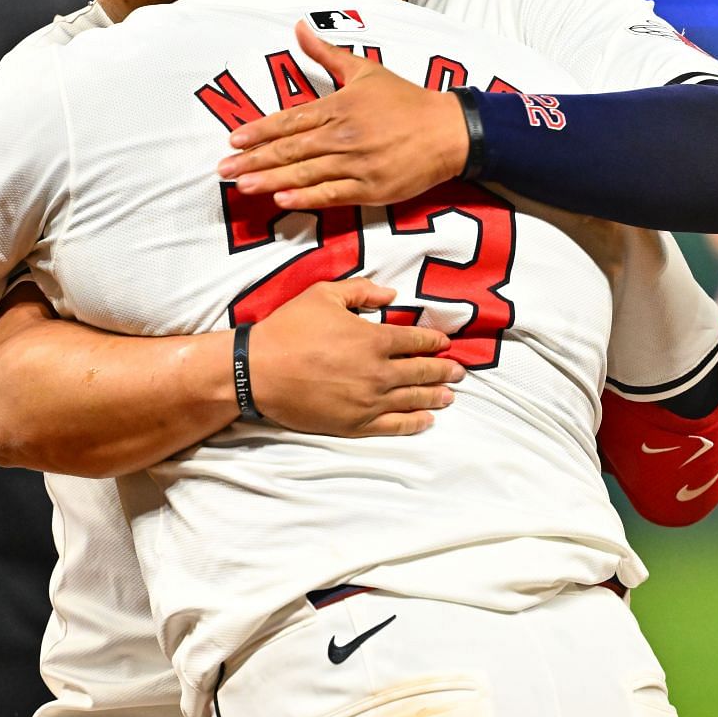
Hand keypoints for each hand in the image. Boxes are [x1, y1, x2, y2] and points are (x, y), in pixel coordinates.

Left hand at [218, 22, 468, 209]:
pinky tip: (282, 201)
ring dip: (270, 181)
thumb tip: (298, 27)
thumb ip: (326, 54)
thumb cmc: (405, 100)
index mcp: (338, 106)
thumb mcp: (365, 70)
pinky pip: (332, 194)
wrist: (448, 131)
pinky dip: (306, 198)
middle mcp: (342, 135)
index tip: (233, 141)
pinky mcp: (371, 188)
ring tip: (243, 187)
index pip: (289, 121)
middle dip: (253, 161)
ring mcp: (356, 164)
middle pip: (290, 150)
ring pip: (305, 173)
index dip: (259, 132)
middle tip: (224, 171)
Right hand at [248, 277, 464, 435]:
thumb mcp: (323, 295)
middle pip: (422, 372)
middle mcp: (379, 373)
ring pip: (413, 399)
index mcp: (374, 340)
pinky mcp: (355, 425)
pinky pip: (394, 425)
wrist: (258, 371)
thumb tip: (392, 295)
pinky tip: (427, 420)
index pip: (416, 341)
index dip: (434, 342)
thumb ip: (361, 290)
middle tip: (459, 372)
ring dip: (435, 396)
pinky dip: (414, 422)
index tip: (446, 344)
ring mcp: (369, 402)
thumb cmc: (289, 329)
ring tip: (449, 396)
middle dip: (443, 371)